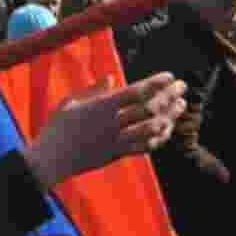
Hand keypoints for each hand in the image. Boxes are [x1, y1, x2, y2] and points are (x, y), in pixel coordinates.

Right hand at [22, 73, 185, 188]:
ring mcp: (117, 140)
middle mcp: (113, 123)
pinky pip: (145, 146)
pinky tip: (167, 129)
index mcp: (101, 106)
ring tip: (180, 106)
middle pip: (149, 108)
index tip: (170, 76)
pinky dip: (159, 138)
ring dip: (170, 116)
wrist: (52, 159)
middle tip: (183, 87)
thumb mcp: (70, 102)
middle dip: (169, 96)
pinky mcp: (118, 154)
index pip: (136, 92)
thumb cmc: (57, 128)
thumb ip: (93, 90)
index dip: (156, 83)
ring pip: (152, 128)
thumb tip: (111, 77)